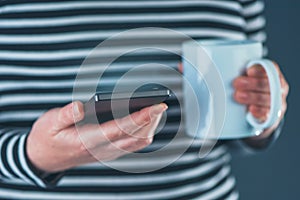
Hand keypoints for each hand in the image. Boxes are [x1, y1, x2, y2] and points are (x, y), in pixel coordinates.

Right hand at [26, 101, 166, 172]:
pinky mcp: (110, 151)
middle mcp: (102, 149)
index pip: (121, 129)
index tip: (155, 106)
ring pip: (137, 142)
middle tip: (161, 104)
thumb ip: (65, 115)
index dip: (140, 117)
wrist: (45, 158)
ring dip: (150, 127)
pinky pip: (133, 144)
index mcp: (87, 140)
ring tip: (156, 110)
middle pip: (135, 136)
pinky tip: (147, 121)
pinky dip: (144, 132)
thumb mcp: (49, 124)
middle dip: (151, 120)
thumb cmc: (47, 138)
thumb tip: (80, 106)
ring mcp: (108, 152)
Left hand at [233, 62, 288, 138]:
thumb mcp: (244, 80)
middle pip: (269, 84)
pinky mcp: (270, 118)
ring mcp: (275, 104)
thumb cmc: (247, 92)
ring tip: (239, 96)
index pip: (271, 68)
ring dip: (253, 97)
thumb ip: (233, 73)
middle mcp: (277, 89)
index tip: (248, 70)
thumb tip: (208, 68)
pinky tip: (251, 111)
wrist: (255, 117)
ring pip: (269, 100)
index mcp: (272, 75)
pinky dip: (260, 113)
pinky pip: (268, 116)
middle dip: (253, 83)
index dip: (260, 69)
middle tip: (236, 83)